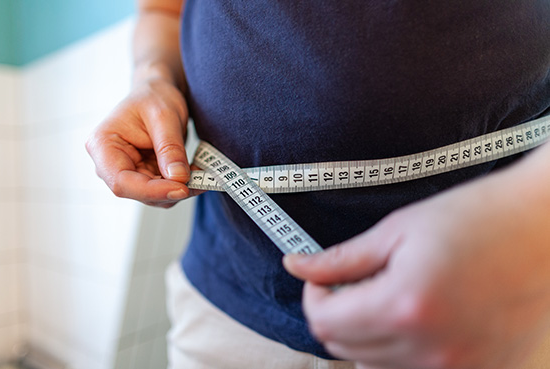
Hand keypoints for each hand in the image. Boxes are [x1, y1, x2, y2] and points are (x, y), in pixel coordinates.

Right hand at [86, 77, 192, 207]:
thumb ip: (170, 148)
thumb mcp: (164, 117)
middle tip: (202, 180)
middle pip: (138, 193)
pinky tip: (196, 173)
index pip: (121, 182)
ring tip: (202, 173)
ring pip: (153, 197)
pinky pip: (163, 191)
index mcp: (102, 145)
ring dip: (179, 190)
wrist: (158, 93)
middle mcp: (110, 164)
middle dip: (170, 191)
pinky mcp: (144, 177)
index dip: (151, 191)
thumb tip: (178, 179)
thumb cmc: (154, 97)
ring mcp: (127, 173)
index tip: (181, 188)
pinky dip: (182, 186)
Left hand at [284, 170, 549, 368]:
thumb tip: (296, 265)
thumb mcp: (397, 230)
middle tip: (358, 282)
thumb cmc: (476, 218)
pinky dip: (401, 350)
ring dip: (367, 335)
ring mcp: (458, 368)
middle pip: (343, 349)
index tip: (325, 279)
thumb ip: (340, 258)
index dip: (315, 295)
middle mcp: (429, 349)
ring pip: (375, 366)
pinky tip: (418, 316)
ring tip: (392, 296)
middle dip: (337, 314)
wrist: (543, 228)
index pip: (323, 323)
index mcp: (403, 306)